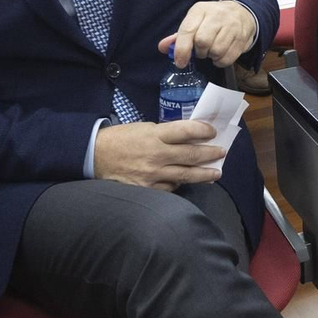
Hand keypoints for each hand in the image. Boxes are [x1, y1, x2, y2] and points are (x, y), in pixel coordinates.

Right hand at [92, 120, 225, 189]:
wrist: (95, 156)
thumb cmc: (121, 139)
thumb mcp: (143, 128)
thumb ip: (165, 134)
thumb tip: (188, 138)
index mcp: (155, 135)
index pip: (186, 131)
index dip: (203, 130)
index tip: (213, 131)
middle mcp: (157, 155)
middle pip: (192, 155)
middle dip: (210, 154)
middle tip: (222, 153)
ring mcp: (153, 174)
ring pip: (186, 175)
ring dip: (205, 174)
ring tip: (216, 173)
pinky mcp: (148, 189)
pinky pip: (171, 188)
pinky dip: (180, 184)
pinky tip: (187, 182)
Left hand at [161, 0, 258, 68]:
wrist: (241, 13)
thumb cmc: (212, 20)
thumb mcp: (195, 21)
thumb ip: (179, 36)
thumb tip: (162, 47)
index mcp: (200, 10)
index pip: (188, 30)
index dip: (182, 49)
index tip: (180, 62)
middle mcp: (217, 15)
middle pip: (202, 41)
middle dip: (199, 52)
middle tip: (201, 51)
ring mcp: (232, 26)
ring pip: (216, 50)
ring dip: (211, 56)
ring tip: (211, 51)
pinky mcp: (242, 38)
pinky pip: (228, 58)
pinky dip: (221, 61)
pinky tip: (220, 55)